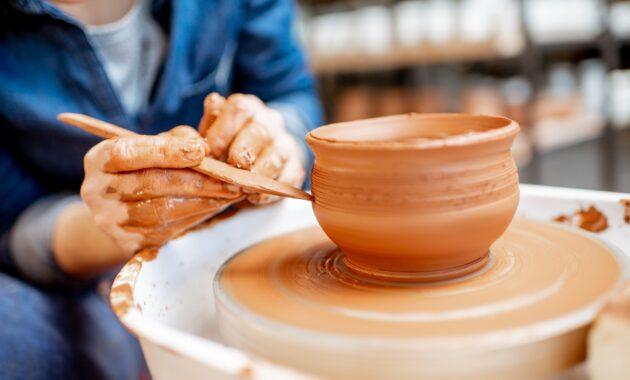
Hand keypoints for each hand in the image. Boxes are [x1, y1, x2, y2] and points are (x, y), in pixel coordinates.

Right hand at [81, 126, 242, 254]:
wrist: (120, 209)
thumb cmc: (143, 167)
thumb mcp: (153, 146)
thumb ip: (175, 140)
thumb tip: (202, 147)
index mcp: (98, 159)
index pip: (129, 153)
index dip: (166, 151)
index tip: (201, 151)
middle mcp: (97, 192)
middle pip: (150, 184)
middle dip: (197, 181)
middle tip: (231, 179)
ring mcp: (111, 222)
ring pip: (163, 211)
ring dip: (204, 202)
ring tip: (231, 193)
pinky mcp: (129, 244)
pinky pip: (169, 231)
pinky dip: (198, 217)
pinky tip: (216, 207)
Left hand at [198, 93, 305, 204]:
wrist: (257, 157)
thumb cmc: (228, 143)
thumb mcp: (213, 130)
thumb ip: (210, 121)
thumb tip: (210, 109)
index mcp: (247, 108)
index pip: (239, 108)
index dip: (222, 131)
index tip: (208, 152)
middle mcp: (269, 122)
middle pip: (260, 130)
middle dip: (242, 151)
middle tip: (228, 169)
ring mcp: (285, 144)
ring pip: (277, 154)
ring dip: (259, 172)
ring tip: (242, 187)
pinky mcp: (295, 168)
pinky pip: (289, 177)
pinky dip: (272, 189)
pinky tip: (256, 197)